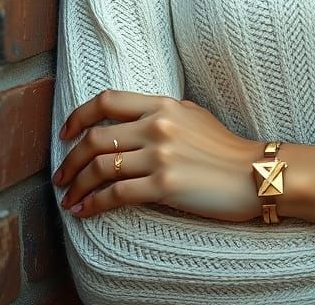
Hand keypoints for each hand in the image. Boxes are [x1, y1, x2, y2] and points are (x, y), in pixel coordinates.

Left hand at [52, 90, 263, 222]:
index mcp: (162, 104)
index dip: (78, 116)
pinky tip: (85, 213)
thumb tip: (133, 118)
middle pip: (95, 138)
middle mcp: (158, 125)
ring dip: (77, 186)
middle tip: (60, 177)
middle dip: (69, 160)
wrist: (254, 173)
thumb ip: (162, 113)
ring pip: (100, 168)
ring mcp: (160, 155)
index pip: (107, 101)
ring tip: (69, 199)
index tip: (66, 133)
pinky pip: (116, 195)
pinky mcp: (164, 186)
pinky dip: (94, 205)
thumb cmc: (225, 147)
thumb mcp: (193, 115)